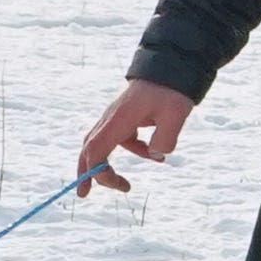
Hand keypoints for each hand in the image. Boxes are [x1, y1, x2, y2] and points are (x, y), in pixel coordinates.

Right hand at [73, 80, 195, 194]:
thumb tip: (156, 155)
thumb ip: (164, 140)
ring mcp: (117, 116)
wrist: (171, 65)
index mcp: (119, 119)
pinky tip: (154, 155)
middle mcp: (112, 118)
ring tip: (125, 185)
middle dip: (86, 172)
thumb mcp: (175, 116)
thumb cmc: (170, 89)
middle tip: (85, 194)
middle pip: (90, 147)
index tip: (100, 187)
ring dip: (110, 165)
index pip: (96, 149)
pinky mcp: (126, 116)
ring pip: (104, 144)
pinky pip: (122, 138)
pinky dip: (134, 150)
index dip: (94, 171)